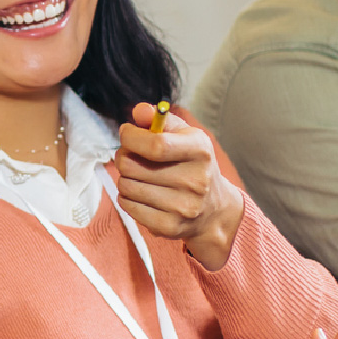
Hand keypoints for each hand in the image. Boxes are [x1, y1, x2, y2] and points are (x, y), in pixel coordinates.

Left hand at [110, 103, 246, 269]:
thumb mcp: (185, 136)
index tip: (126, 134)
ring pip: (126, 186)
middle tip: (130, 156)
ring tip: (139, 176)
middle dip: (123, 157)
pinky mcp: (169, 226)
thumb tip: (138, 111)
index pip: (156, 144)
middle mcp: (196, 180)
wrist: (214, 209)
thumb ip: (161, 120)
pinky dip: (127, 198)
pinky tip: (141, 194)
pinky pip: (128, 206)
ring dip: (125, 178)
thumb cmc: (193, 164)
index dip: (131, 138)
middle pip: (133, 166)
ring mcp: (183, 207)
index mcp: (200, 151)